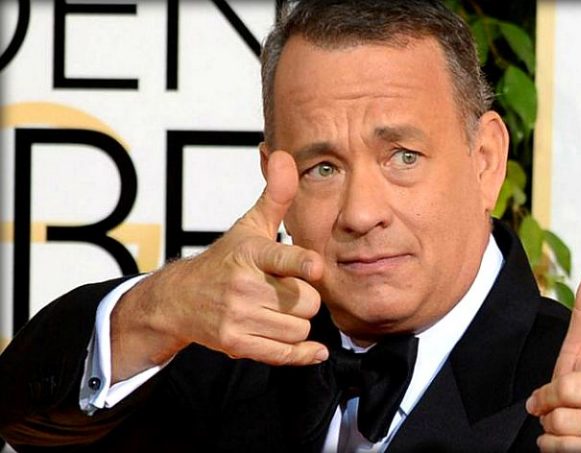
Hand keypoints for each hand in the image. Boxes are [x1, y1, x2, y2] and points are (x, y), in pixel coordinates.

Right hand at [111, 151, 328, 381]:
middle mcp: (243, 286)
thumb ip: (275, 195)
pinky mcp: (236, 344)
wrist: (179, 299)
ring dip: (299, 323)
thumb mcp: (249, 226)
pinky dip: (303, 354)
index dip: (300, 263)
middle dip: (305, 298)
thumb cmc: (225, 259)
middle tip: (289, 291)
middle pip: (306, 301)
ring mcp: (238, 317)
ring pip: (300, 329)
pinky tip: (312, 349)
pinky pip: (285, 355)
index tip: (315, 267)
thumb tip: (283, 155)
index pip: (279, 258)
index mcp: (250, 253)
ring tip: (281, 311)